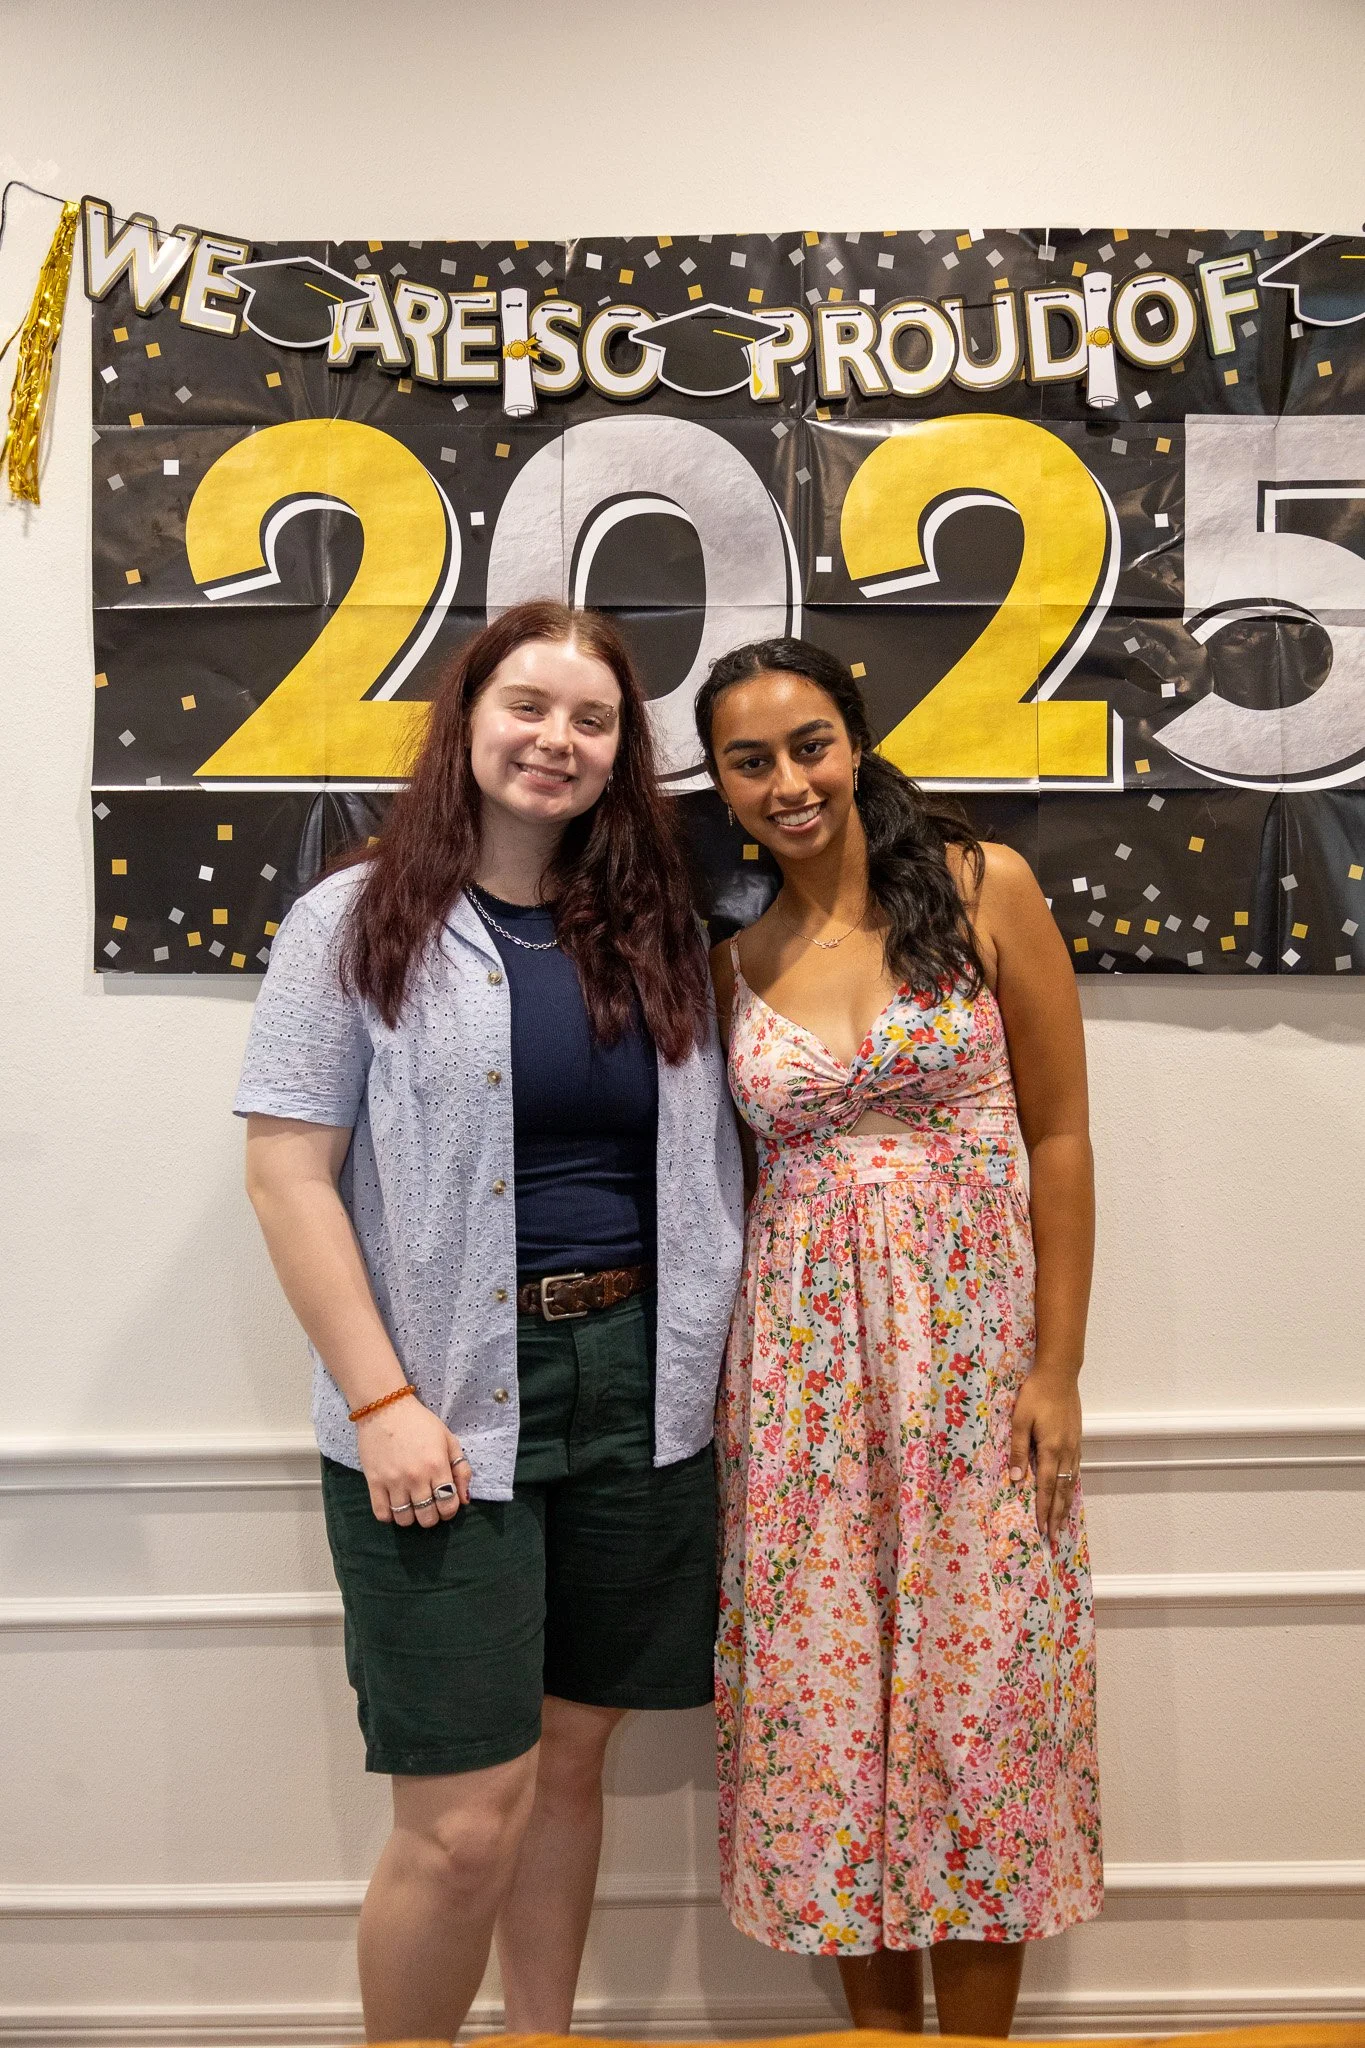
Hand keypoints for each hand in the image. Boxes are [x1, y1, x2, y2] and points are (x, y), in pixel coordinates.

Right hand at [355, 1395, 470, 1526]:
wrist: (385, 1408)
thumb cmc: (420, 1423)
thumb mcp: (448, 1439)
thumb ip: (461, 1468)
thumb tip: (464, 1499)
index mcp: (437, 1466)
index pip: (448, 1505)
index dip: (450, 1511)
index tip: (446, 1505)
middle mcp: (416, 1477)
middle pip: (427, 1517)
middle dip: (432, 1517)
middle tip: (429, 1506)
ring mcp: (393, 1481)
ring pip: (405, 1519)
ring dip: (411, 1518)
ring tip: (412, 1506)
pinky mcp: (373, 1482)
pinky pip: (382, 1513)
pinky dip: (389, 1517)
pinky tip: (394, 1507)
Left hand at [1009, 1367, 1081, 1548]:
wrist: (1060, 1374)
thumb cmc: (1036, 1394)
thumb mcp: (1020, 1420)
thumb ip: (1018, 1449)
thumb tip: (1017, 1479)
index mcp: (1051, 1449)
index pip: (1046, 1487)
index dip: (1043, 1510)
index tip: (1041, 1530)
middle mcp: (1066, 1452)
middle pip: (1061, 1491)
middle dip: (1056, 1516)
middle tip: (1053, 1538)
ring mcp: (1074, 1447)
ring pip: (1071, 1483)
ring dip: (1065, 1505)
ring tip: (1061, 1524)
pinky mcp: (1076, 1440)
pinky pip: (1075, 1471)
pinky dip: (1071, 1488)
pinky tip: (1068, 1493)